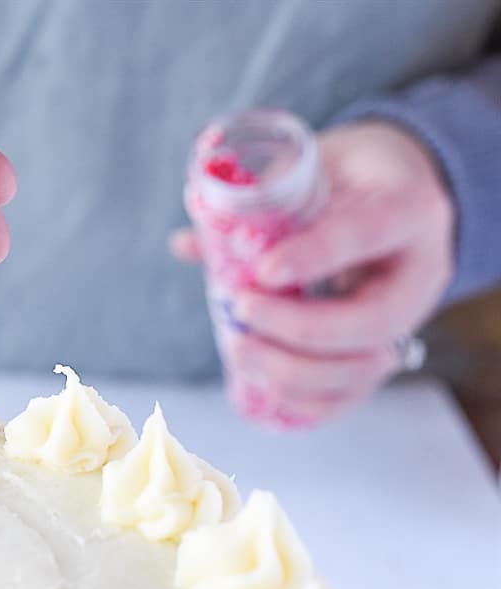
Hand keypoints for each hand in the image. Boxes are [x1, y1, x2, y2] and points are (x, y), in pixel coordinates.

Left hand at [170, 121, 454, 424]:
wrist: (395, 194)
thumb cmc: (345, 179)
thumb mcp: (312, 169)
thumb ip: (257, 201)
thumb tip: (186, 244)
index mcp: (407, 209)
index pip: (366, 234)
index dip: (315, 256)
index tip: (262, 273)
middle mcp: (418, 274)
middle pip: (370, 323)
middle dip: (298, 329)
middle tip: (241, 311)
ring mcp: (407, 322)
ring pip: (363, 370)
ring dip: (292, 372)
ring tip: (238, 350)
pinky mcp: (382, 354)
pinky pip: (351, 397)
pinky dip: (302, 403)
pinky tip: (259, 386)